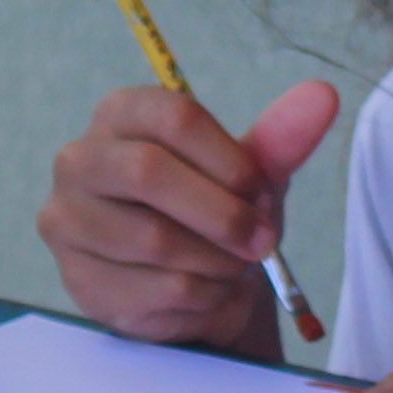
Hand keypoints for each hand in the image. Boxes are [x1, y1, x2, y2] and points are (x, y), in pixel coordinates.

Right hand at [38, 76, 336, 352]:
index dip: (230, 159)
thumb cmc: (214, 216)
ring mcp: (68, 222)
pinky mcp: (79, 282)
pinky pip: (156, 290)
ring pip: (154, 240)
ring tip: (233, 266)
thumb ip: (282, 138)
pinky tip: (208, 292)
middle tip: (262, 242)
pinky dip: (203, 297)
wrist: (192, 288)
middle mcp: (79, 160)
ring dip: (216, 261)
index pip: (174, 115)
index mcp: (122, 114)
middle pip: (149, 173)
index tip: (261, 192)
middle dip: (222, 214)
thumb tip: (323, 95)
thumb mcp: (250, 176)